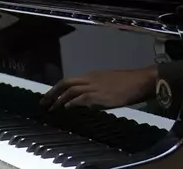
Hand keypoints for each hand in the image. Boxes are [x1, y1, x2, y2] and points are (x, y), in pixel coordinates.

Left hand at [40, 66, 157, 109]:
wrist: (139, 81)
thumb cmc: (127, 83)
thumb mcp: (107, 82)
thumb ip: (95, 88)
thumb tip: (84, 99)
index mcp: (90, 75)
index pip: (68, 80)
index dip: (57, 88)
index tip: (49, 96)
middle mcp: (89, 79)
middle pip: (65, 83)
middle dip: (52, 92)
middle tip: (43, 102)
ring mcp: (94, 86)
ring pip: (70, 90)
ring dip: (59, 99)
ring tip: (51, 108)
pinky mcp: (99, 95)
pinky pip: (82, 98)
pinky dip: (72, 102)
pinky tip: (66, 108)